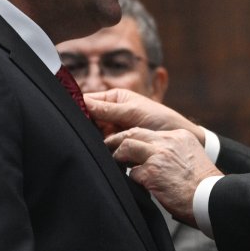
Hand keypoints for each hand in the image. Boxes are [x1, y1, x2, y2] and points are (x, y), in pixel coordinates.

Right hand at [85, 88, 204, 142]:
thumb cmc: (161, 120)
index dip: (79, 108)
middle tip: (86, 133)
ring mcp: (113, 129)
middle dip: (86, 126)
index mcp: (114, 98)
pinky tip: (101, 152)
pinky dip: (101, 149)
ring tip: (95, 143)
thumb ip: (108, 109)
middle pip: (88, 118)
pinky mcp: (116, 144)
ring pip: (93, 134)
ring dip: (93, 139)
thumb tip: (82, 101)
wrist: (176, 142)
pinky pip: (102, 146)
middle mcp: (111, 112)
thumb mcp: (133, 112)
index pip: (88, 100)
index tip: (73, 118)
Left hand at [106, 127, 222, 226]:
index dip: (133, 137)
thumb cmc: (204, 185)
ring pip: (127, 147)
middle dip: (117, 139)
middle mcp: (168, 141)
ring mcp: (159, 155)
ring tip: (113, 164)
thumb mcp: (192, 157)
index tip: (124, 142)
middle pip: (133, 133)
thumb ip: (174, 152)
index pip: (148, 131)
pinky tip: (132, 185)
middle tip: (106, 146)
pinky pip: (131, 173)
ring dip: (118, 156)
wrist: (214, 198)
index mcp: (179, 136)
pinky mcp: (152, 173)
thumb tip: (157, 159)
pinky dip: (130, 179)